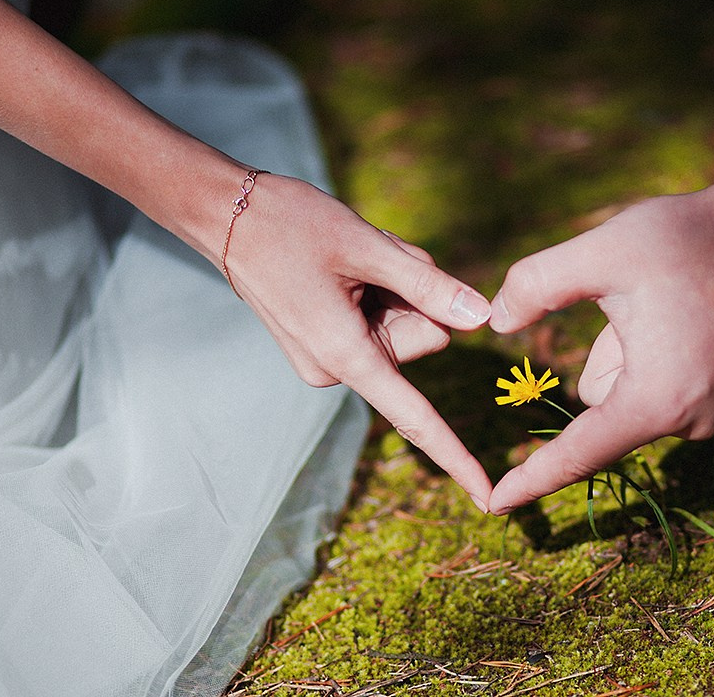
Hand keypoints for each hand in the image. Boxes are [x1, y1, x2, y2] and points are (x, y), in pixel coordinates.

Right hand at [225, 174, 493, 510]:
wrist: (226, 214)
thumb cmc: (291, 225)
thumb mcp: (368, 247)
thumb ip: (429, 287)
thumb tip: (483, 320)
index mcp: (345, 356)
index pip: (415, 416)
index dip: (456, 457)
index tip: (487, 499)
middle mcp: (336, 369)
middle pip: (424, 339)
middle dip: (417, 296)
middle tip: (374, 259)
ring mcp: (329, 358)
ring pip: (404, 324)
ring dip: (396, 286)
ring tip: (351, 259)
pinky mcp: (326, 342)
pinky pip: (380, 320)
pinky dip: (379, 289)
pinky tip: (345, 265)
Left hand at [487, 94, 713, 512]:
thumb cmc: (691, 237)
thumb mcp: (600, 252)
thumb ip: (535, 286)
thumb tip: (495, 321)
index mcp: (655, 399)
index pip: (578, 453)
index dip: (532, 478)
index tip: (495, 503)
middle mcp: (695, 421)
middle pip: (606, 402)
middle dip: (606, 354)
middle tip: (638, 296)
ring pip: (638, 391)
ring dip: (633, 352)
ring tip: (669, 297)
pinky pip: (674, 386)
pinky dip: (665, 354)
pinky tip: (694, 306)